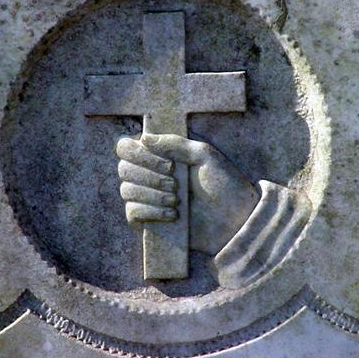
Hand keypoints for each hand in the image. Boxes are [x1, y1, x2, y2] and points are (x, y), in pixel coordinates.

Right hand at [116, 133, 258, 254]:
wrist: (235, 219)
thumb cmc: (224, 183)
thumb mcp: (204, 155)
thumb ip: (175, 144)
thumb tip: (143, 138)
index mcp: (160, 155)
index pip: (126, 148)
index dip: (139, 155)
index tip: (169, 165)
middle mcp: (149, 174)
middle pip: (123, 169)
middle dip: (149, 177)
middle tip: (176, 184)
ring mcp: (147, 197)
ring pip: (126, 191)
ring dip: (151, 195)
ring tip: (176, 201)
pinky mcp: (148, 219)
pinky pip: (132, 213)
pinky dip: (150, 212)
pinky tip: (172, 216)